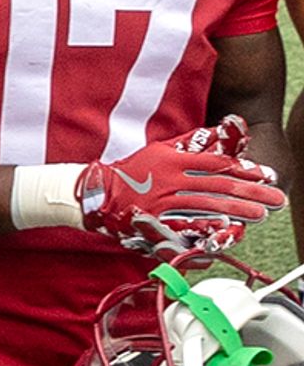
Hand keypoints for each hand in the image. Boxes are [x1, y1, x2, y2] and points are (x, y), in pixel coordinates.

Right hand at [76, 118, 284, 255]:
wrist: (92, 192)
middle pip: (217, 186)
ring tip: (259, 214)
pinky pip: (183, 228)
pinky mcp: (153, 222)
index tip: (265, 175)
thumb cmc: (129, 171)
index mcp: (172, 159)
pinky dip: (204, 232)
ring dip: (235, 211)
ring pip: (206, 207)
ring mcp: (162, 202)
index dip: (243, 169)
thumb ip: (190, 142)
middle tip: (274, 199)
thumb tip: (218, 131)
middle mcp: (169, 180)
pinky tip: (224, 234)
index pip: (215, 164)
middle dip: (250, 193)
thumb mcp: (159, 148)